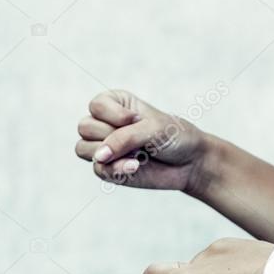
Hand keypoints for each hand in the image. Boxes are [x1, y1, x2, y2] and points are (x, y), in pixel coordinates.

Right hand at [75, 89, 210, 192]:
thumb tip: (98, 156)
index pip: (96, 105)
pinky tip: (136, 167)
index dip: (114, 114)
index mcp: (117, 104)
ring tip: (137, 154)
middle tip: (138, 138)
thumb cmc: (174, 136)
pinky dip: (116, 169)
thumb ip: (124, 139)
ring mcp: (105, 147)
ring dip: (110, 153)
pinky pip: (98, 169)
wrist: (190, 163)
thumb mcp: (153, 129)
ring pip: (83, 148)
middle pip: (85, 126)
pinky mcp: (108, 168)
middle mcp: (107, 123)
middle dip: (112, 134)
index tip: (136, 119)